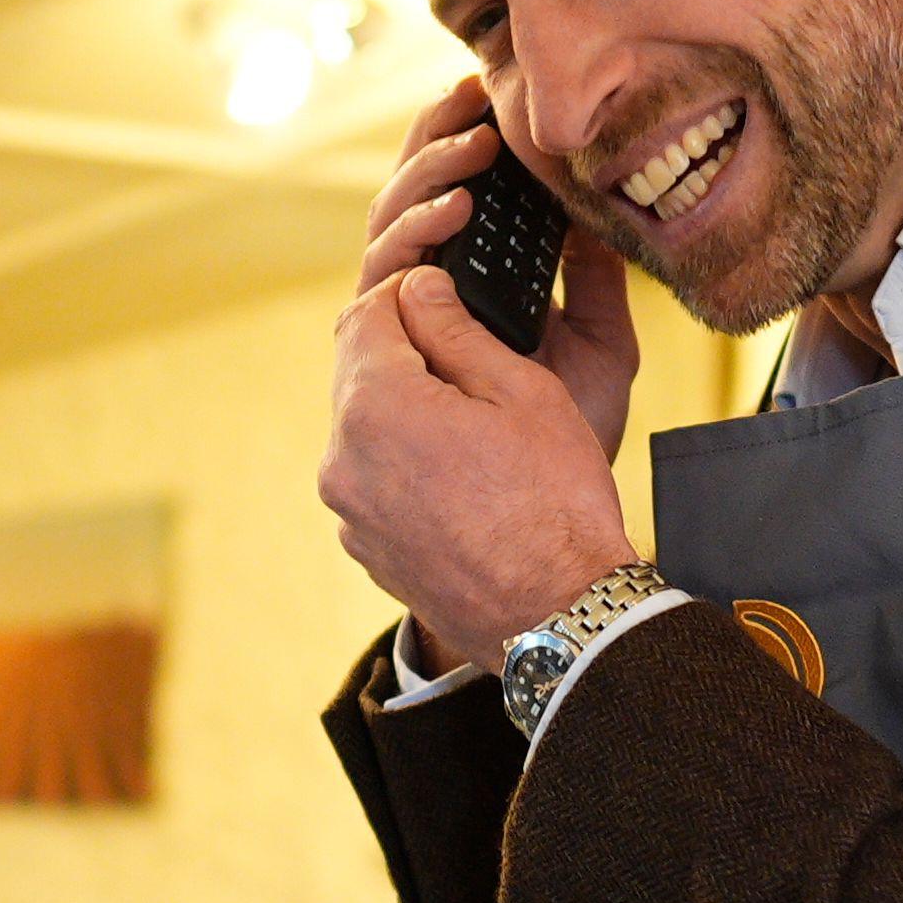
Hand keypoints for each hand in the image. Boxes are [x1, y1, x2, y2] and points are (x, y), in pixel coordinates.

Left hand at [322, 266, 637, 673]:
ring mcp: (349, 513)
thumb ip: (457, 330)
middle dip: (406, 354)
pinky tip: (466, 482)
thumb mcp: (522, 392)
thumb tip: (419, 286)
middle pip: (359, 373)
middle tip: (472, 359)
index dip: (407, 292)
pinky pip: (375, 483)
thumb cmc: (555, 504)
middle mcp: (343, 460)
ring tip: (477, 429)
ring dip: (407, 412)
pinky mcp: (366, 550)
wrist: (560, 616)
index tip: (446, 293)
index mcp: (376, 406)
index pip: (367, 313)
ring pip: (365, 431)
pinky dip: (407, 466)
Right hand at [356, 80, 638, 462]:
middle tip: (469, 98)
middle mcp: (420, 310)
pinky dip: (416, 238)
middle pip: (404, 207)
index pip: (445, 206)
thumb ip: (592, 282)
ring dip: (428, 180)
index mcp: (464, 297)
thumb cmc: (569, 448)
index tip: (485, 96)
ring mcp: (396, 334)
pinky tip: (457, 210)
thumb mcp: (602, 349)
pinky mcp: (383, 360)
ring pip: (387, 233)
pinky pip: (382, 283)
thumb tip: (598, 211)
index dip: (453, 148)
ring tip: (474, 149)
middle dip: (432, 144)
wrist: (548, 521)